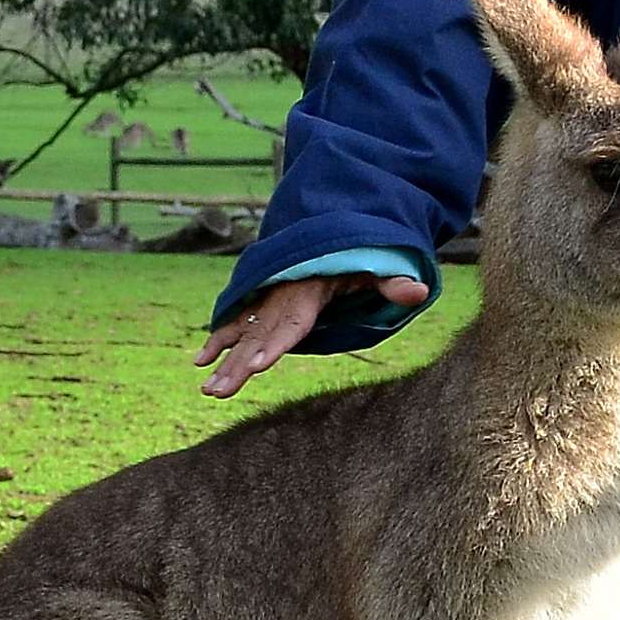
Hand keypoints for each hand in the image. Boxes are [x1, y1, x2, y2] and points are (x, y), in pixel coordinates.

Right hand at [195, 270, 429, 398]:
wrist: (330, 229)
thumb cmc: (355, 254)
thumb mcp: (375, 265)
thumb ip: (393, 281)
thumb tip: (419, 291)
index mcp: (307, 290)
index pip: (291, 322)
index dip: (274, 343)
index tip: (256, 364)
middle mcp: (281, 296)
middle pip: (258, 335)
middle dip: (237, 363)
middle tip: (217, 390)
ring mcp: (268, 300)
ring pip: (242, 333)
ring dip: (224, 359)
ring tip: (206, 388)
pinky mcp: (263, 304)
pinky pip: (237, 323)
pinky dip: (219, 339)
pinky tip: (200, 362)